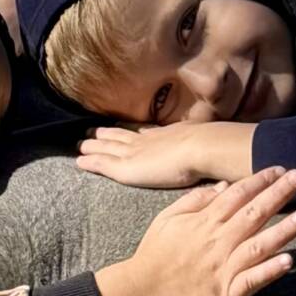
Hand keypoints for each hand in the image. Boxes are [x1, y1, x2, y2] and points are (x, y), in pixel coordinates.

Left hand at [77, 121, 255, 189]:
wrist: (202, 148)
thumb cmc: (210, 150)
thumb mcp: (204, 144)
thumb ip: (203, 149)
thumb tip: (216, 152)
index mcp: (164, 136)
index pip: (141, 133)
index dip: (128, 131)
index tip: (118, 128)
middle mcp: (146, 141)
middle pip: (120, 136)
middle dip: (106, 135)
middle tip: (90, 132)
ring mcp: (134, 153)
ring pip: (107, 148)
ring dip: (93, 146)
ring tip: (81, 144)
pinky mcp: (126, 167)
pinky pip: (103, 164)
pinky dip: (91, 162)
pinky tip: (79, 162)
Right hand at [95, 167, 295, 295]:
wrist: (142, 293)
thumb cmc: (155, 253)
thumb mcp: (167, 218)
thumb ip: (195, 199)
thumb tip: (224, 185)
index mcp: (204, 221)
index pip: (237, 195)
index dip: (260, 180)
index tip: (279, 169)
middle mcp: (217, 241)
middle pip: (253, 213)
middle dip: (278, 195)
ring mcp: (223, 268)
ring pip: (258, 245)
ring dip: (283, 231)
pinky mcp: (227, 294)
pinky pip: (252, 281)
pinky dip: (270, 270)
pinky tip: (289, 260)